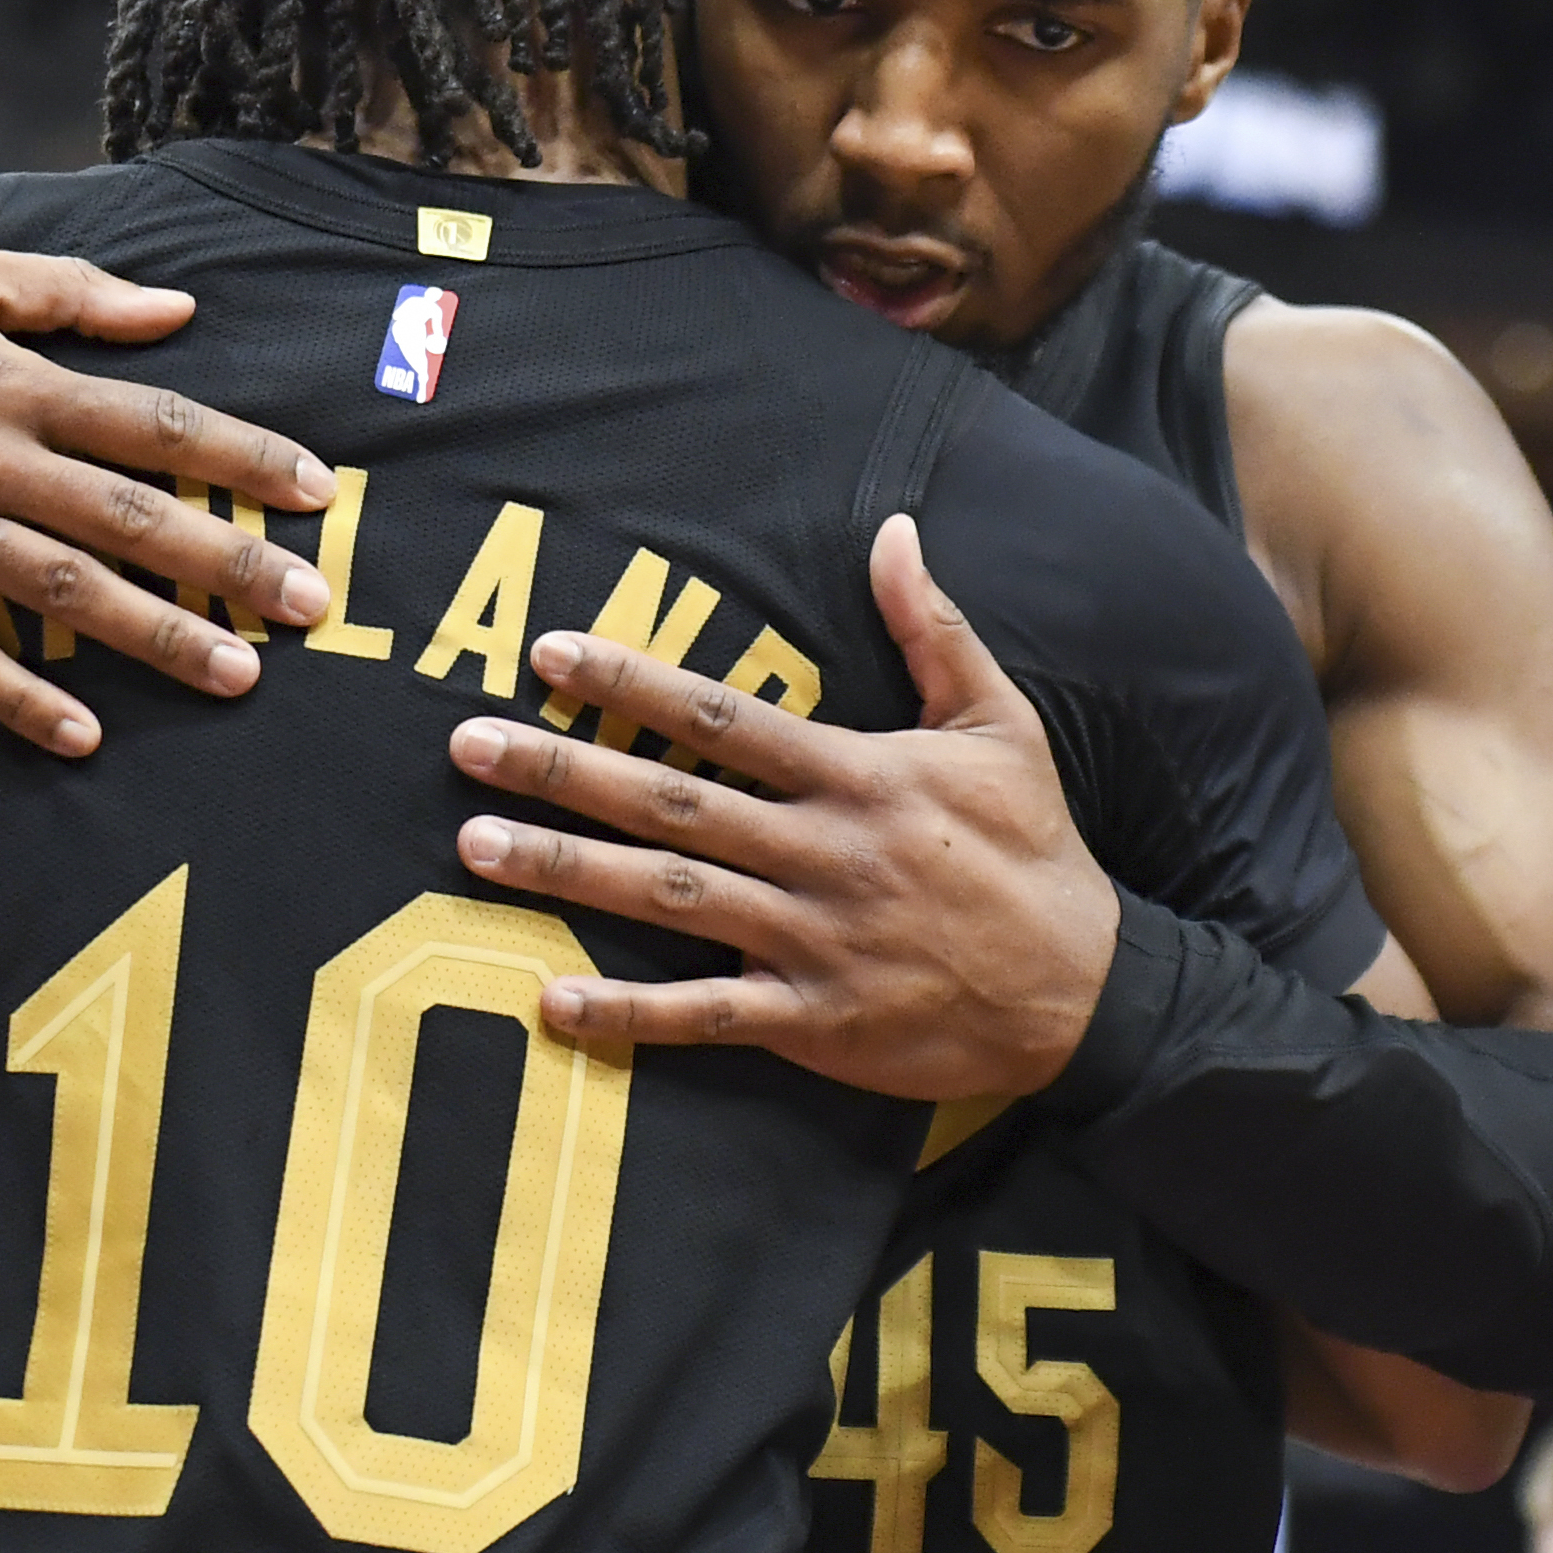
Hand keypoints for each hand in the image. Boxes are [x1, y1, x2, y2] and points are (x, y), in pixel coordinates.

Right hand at [0, 245, 340, 754]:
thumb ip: (66, 293)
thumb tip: (178, 310)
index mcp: (7, 378)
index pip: (151, 424)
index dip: (241, 457)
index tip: (315, 491)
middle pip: (129, 518)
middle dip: (229, 565)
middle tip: (312, 606)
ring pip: (61, 593)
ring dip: (156, 640)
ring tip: (237, 679)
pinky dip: (20, 699)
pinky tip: (85, 736)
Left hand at [444, 516, 1117, 1101]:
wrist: (1085, 991)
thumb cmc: (1035, 850)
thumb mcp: (1000, 726)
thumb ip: (936, 630)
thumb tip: (896, 533)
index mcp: (858, 777)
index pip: (722, 719)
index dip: (631, 685)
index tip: (549, 654)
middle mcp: (822, 854)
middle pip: (671, 805)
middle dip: (563, 773)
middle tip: (467, 747)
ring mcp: (812, 941)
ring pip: (669, 901)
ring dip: (568, 875)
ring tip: (476, 850)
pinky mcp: (813, 1020)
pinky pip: (704, 1016)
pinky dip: (628, 1013)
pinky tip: (551, 999)